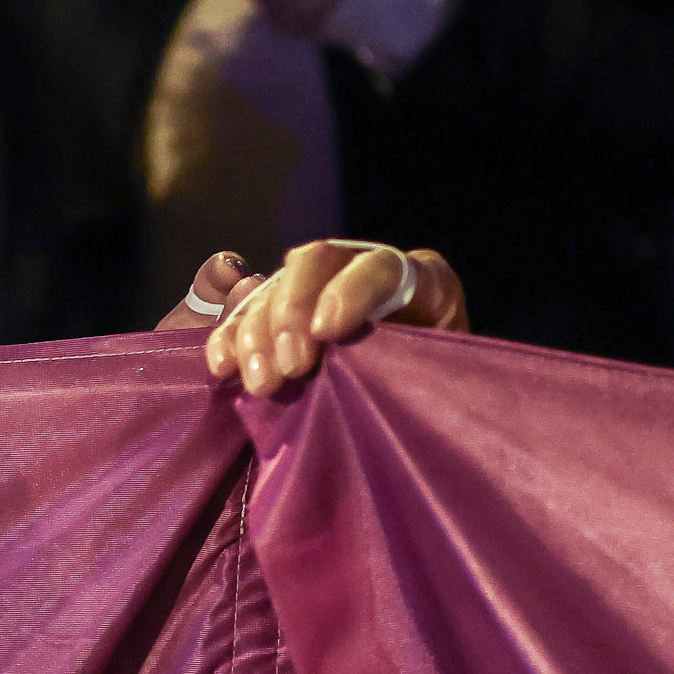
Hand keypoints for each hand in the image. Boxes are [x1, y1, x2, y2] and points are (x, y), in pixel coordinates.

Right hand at [188, 243, 468, 395]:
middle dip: (293, 312)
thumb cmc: (445, 399)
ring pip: (275, 288)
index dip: (351, 291)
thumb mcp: (450, 382)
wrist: (427, 411)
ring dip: (258, 334)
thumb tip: (385, 379)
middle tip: (291, 367)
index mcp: (423, 281)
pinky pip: (246, 315)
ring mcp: (320, 288)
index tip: (327, 332)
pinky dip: (230, 339)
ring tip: (262, 384)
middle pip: (316, 263)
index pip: (382, 266)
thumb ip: (423, 369)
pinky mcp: (285, 316)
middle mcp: (365, 268)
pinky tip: (223, 368)